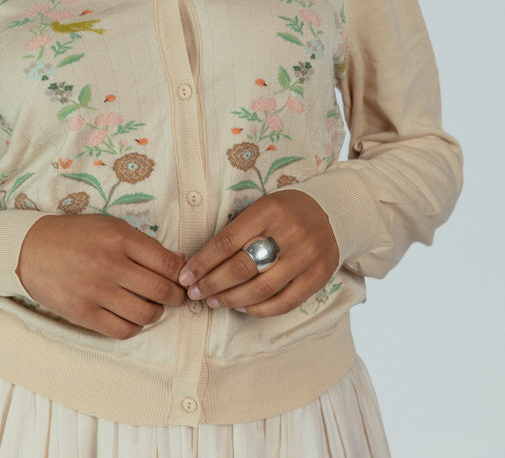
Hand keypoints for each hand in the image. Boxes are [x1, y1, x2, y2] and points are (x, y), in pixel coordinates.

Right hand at [17, 214, 186, 338]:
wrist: (30, 248)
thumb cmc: (75, 235)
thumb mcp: (109, 227)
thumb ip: (142, 244)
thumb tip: (177, 263)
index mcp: (119, 238)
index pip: (167, 263)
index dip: (182, 275)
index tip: (183, 279)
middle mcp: (110, 264)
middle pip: (161, 291)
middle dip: (176, 297)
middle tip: (176, 297)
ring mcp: (96, 291)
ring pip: (145, 314)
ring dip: (156, 313)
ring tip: (151, 306)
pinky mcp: (83, 313)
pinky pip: (122, 330)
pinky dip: (134, 327)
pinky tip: (131, 316)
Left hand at [179, 190, 338, 316]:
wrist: (331, 212)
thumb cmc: (285, 211)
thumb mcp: (262, 207)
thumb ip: (238, 229)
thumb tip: (202, 261)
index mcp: (269, 210)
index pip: (227, 241)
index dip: (203, 262)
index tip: (186, 275)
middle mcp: (289, 233)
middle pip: (241, 267)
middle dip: (212, 283)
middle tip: (194, 292)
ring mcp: (306, 257)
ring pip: (261, 288)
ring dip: (232, 299)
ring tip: (214, 301)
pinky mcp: (318, 277)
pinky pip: (285, 302)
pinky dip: (260, 309)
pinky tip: (243, 307)